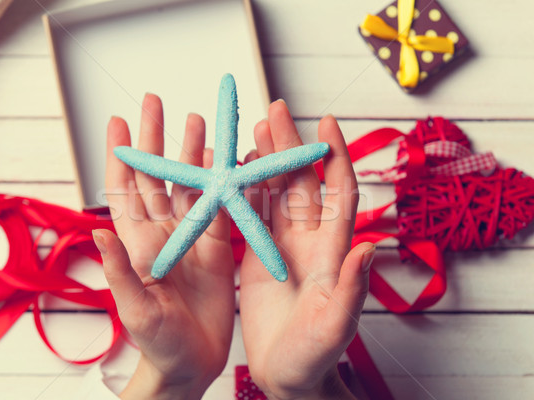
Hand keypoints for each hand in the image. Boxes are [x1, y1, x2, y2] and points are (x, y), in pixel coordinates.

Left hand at [93, 94, 235, 399]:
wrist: (192, 362)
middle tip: (156, 101)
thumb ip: (120, 271)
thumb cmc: (158, 342)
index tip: (118, 120)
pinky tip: (224, 159)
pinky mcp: (218, 246)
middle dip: (156, 137)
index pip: (124, 189)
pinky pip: (221, 206)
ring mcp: (191, 236)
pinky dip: (223, 181)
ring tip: (196, 121)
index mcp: (138, 243)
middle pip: (157, 175)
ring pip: (190, 184)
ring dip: (191, 152)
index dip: (121, 153)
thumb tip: (99, 232)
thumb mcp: (136, 309)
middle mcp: (163, 232)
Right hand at [239, 100, 374, 399]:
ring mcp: (283, 247)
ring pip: (275, 192)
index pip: (337, 194)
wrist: (288, 375)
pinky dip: (245, 189)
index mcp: (330, 253)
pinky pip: (252, 214)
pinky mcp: (260, 256)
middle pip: (300, 182)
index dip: (333, 157)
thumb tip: (369, 245)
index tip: (326, 122)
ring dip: (266, 160)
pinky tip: (236, 169)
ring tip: (253, 128)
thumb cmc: (314, 357)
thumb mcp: (333, 326)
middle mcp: (309, 242)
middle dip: (288, 145)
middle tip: (274, 110)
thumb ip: (350, 289)